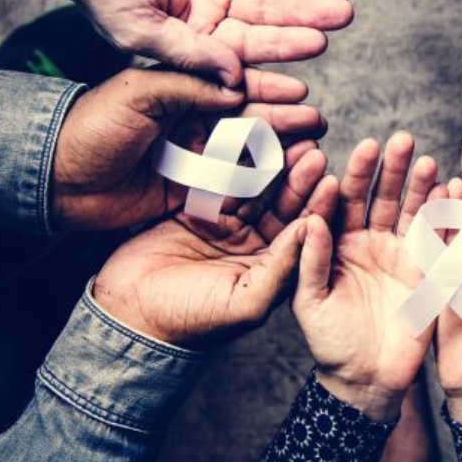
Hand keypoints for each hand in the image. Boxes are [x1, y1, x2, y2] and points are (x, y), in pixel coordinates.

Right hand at [32, 0, 355, 80]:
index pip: (246, 47)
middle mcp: (211, 4)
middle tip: (344, 10)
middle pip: (268, 12)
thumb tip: (234, 85)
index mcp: (194, 36)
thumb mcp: (139, 28)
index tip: (319, 45)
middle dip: (306, 12)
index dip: (282, 47)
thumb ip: (188, 55)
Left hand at [52, 66, 326, 230]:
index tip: (300, 92)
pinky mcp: (188, 193)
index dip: (267, 87)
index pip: (232, 84)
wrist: (54, 180)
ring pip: (244, 152)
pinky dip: (258, 184)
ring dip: (278, 151)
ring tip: (310, 152)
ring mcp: (192, 158)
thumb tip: (237, 83)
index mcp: (180, 89)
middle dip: (283, 120)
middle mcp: (191, 121)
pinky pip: (229, 187)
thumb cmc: (90, 127)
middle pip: (247, 118)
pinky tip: (283, 182)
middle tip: (317, 122)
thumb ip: (188, 85)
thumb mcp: (139, 93)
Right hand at [90, 148, 336, 346]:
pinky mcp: (197, 208)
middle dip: (298, 179)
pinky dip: (232, 162)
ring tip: (287, 141)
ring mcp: (226, 224)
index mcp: (272, 268)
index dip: (317, 207)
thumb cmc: (190, 319)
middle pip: (282, 205)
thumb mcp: (245, 302)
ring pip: (254, 188)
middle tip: (312, 152)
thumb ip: (280, 269)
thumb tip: (310, 229)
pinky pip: (219, 180)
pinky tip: (246, 141)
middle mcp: (254, 243)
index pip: (302, 233)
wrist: (129, 313)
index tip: (331, 181)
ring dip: (270, 165)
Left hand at [294, 133, 440, 420]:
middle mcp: (370, 241)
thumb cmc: (329, 343)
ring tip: (427, 161)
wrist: (367, 380)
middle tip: (401, 140)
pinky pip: (437, 241)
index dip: (354, 175)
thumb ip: (310, 262)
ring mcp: (400, 253)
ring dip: (420, 186)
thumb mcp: (310, 303)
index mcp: (338, 243)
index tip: (363, 148)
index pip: (344, 200)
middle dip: (391, 168)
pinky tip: (451, 195)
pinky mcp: (426, 272)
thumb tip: (311, 220)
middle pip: (382, 195)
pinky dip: (445, 218)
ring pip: (412, 211)